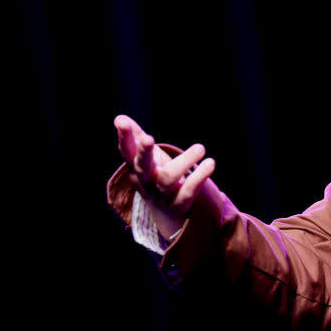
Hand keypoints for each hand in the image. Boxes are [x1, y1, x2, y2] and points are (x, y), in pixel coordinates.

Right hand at [114, 114, 214, 239]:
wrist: (166, 213)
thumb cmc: (154, 175)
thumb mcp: (145, 158)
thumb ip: (135, 137)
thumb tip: (120, 117)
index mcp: (136, 167)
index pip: (127, 152)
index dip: (124, 138)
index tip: (121, 122)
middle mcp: (146, 181)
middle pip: (142, 167)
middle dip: (144, 152)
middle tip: (148, 138)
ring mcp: (162, 194)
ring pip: (169, 178)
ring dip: (184, 161)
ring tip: (200, 148)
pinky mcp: (180, 203)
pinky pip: (189, 190)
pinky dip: (200, 177)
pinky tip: (210, 163)